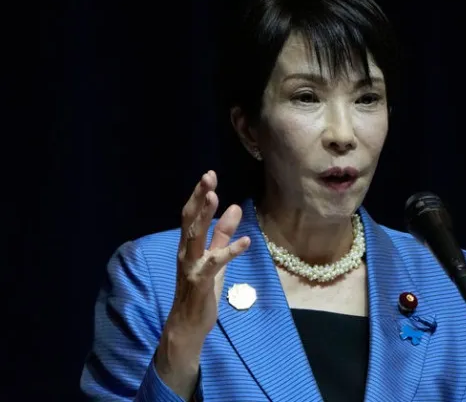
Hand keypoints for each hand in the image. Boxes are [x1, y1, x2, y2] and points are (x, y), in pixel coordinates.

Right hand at [156, 170, 250, 397]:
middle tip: (208, 176)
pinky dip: (230, 251)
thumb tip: (235, 207)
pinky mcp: (200, 282)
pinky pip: (214, 264)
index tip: (209, 175)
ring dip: (205, 216)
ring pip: (195, 237)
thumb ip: (224, 234)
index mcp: (188, 246)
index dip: (199, 194)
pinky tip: (247, 241)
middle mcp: (185, 253)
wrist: (188, 325)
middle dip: (199, 196)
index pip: (191, 215)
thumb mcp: (216, 258)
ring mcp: (191, 267)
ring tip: (215, 197)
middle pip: (190, 220)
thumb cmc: (201, 290)